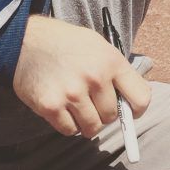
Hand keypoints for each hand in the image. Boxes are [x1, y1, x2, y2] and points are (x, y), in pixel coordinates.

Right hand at [13, 15, 150, 137]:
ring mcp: (72, 93)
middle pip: (113, 116)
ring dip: (87, 122)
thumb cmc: (67, 44)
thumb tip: (132, 103)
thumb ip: (117, 73)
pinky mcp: (51, 106)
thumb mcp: (100, 46)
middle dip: (105, 113)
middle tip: (93, 102)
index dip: (136, 109)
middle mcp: (95, 78)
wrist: (28, 40)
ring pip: (92, 127)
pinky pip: (69, 130)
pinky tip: (63, 108)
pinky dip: (68, 124)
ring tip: (78, 106)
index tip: (130, 111)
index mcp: (112, 61)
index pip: (141, 98)